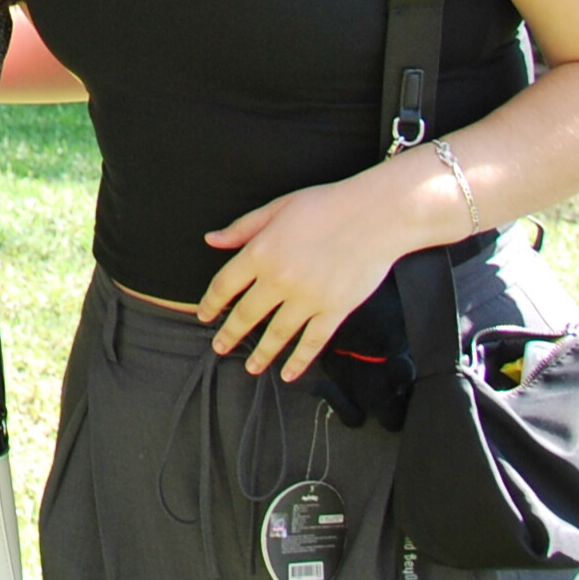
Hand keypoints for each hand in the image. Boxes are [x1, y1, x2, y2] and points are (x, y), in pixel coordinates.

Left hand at [195, 160, 444, 381]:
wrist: (374, 216)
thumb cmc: (326, 206)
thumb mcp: (277, 208)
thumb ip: (242, 228)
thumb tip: (212, 239)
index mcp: (261, 252)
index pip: (225, 285)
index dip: (211, 303)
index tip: (204, 315)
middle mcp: (280, 279)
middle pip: (247, 314)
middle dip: (230, 334)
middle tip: (219, 347)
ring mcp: (308, 299)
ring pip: (277, 334)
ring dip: (261, 354)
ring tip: (250, 367)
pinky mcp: (334, 311)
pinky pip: (312, 342)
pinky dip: (299, 361)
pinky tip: (289, 373)